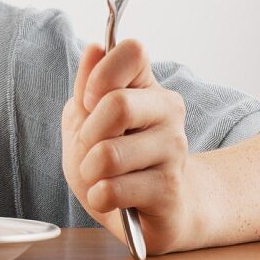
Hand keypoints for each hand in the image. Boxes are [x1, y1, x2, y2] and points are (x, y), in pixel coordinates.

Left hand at [61, 40, 196, 254]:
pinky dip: (98, 196)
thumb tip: (96, 48)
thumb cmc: (111, 159)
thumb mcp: (85, 118)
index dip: (100, 75)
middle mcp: (169, 111)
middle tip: (90, 148)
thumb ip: (86, 84)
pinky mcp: (170, 189)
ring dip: (89, 170)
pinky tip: (109, 197)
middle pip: (117, 104)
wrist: (144, 212)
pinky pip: (114, 189)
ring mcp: (174, 150)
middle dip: (87, 134)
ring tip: (99, 176)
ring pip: (110, 154)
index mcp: (147, 86)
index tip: (90, 101)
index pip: (132, 51)